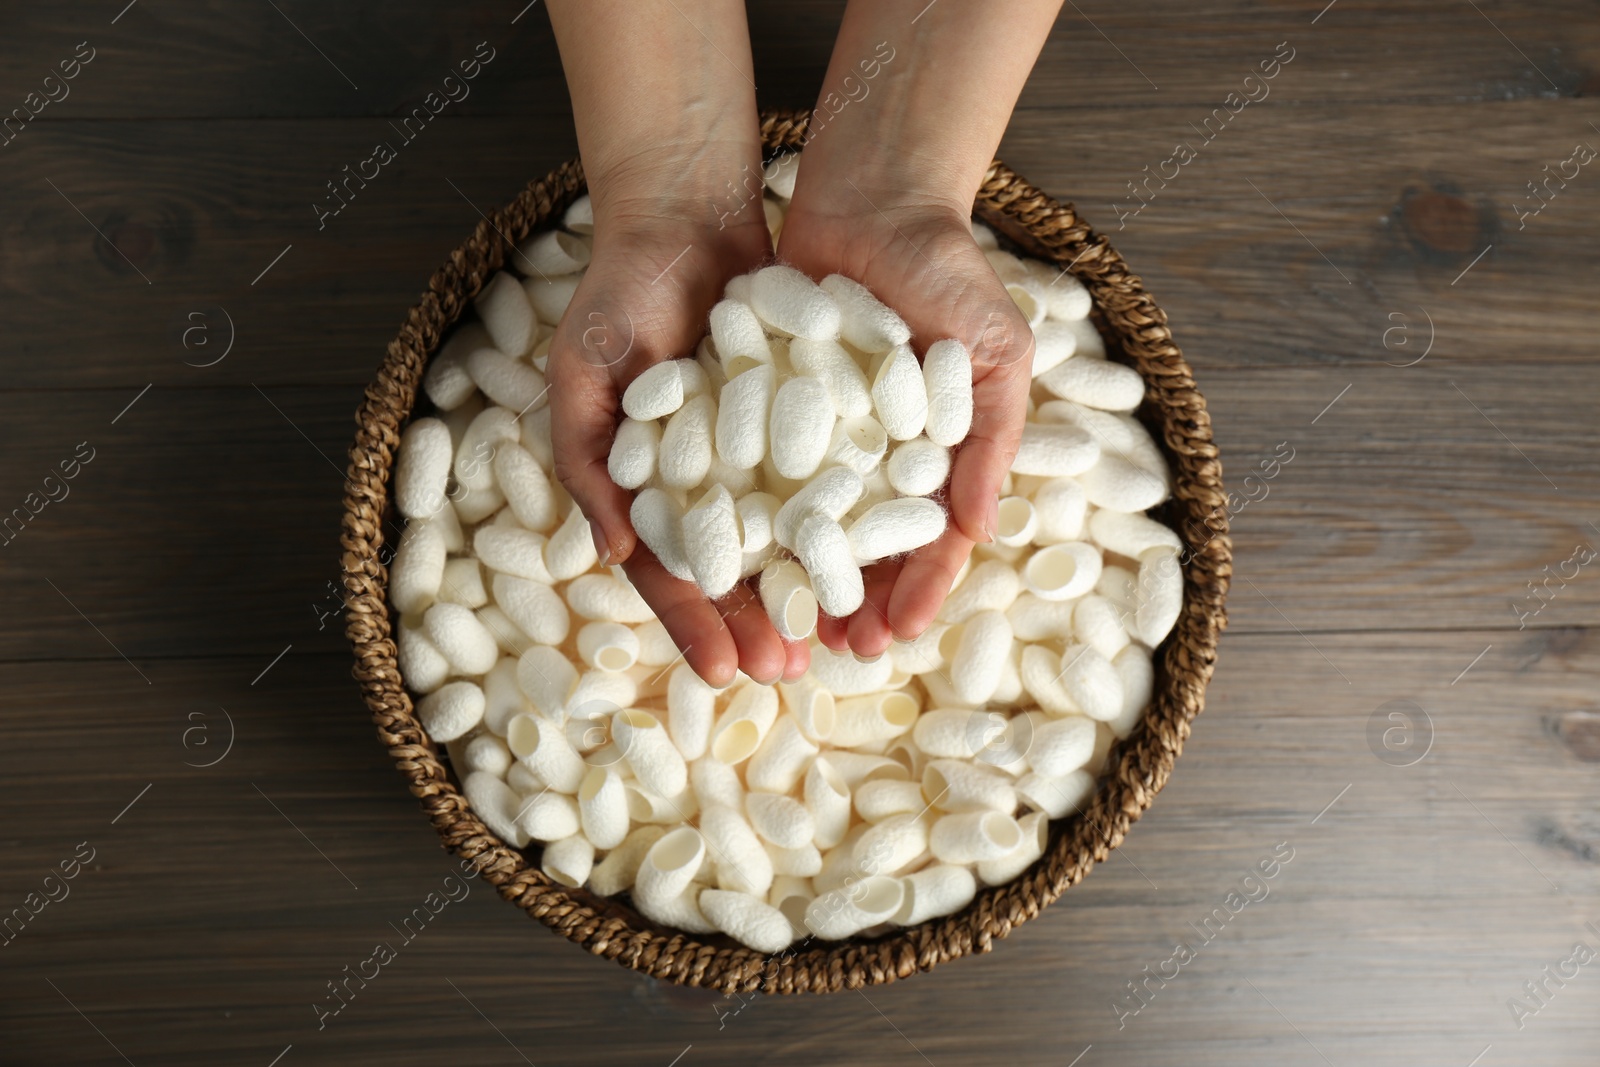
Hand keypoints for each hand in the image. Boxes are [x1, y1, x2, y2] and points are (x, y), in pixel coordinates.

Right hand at [547, 196, 809, 687]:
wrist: (686, 215)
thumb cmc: (618, 295)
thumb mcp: (584, 375)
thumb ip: (589, 464)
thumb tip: (615, 555)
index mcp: (642, 487)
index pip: (666, 571)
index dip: (693, 623)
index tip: (722, 672)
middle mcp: (699, 482)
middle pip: (730, 572)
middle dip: (756, 624)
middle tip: (790, 670)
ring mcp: (750, 454)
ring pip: (782, 540)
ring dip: (803, 591)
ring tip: (833, 638)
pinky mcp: (801, 419)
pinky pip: (822, 481)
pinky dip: (840, 524)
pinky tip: (867, 562)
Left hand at [777, 189, 1033, 657]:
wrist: (873, 194)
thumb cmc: (948, 272)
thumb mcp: (996, 353)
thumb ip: (992, 439)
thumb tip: (976, 530)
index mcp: (934, 456)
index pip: (928, 541)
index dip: (916, 590)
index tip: (896, 634)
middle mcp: (874, 456)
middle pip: (862, 546)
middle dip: (851, 600)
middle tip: (832, 648)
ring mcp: (817, 435)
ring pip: (805, 522)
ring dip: (796, 575)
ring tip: (782, 622)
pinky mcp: (763, 405)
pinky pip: (753, 467)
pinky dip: (745, 510)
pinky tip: (731, 552)